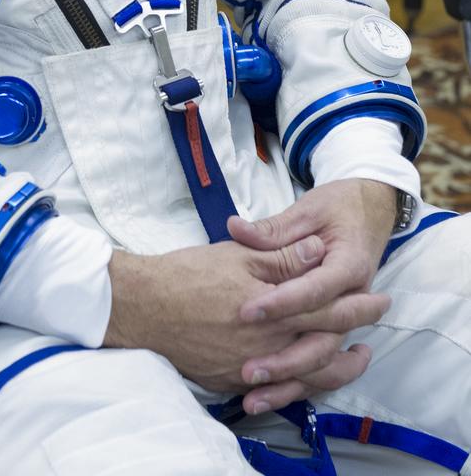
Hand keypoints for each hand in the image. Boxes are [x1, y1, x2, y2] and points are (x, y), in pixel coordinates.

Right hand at [103, 231, 386, 396]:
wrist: (143, 306)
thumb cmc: (188, 274)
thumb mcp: (238, 255)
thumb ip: (282, 257)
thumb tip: (318, 250)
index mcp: (275, 310)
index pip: (328, 307)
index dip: (357, 304)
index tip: (380, 298)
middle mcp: (269, 346)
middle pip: (324, 345)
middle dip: (353, 336)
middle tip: (373, 329)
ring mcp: (250, 368)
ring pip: (306, 375)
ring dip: (334, 367)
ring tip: (353, 359)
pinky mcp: (231, 379)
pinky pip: (277, 386)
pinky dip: (300, 381)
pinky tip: (305, 372)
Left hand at [227, 178, 397, 411]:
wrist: (371, 211)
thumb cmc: (338, 208)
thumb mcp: (309, 209)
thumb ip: (275, 228)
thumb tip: (235, 229)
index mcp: (349, 267)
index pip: (315, 291)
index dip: (281, 303)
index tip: (246, 311)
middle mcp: (353, 300)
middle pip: (324, 339)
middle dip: (285, 358)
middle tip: (247, 368)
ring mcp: (347, 319)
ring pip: (324, 362)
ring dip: (289, 382)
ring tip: (252, 398)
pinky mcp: (336, 328)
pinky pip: (321, 364)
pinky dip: (297, 383)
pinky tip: (268, 398)